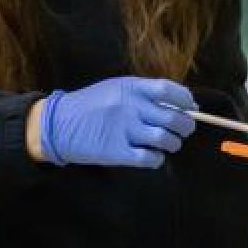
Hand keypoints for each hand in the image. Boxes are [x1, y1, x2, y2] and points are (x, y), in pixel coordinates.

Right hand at [35, 76, 197, 167]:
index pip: (170, 90)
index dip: (186, 100)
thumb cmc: (91, 105)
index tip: (190, 108)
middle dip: (186, 126)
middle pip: (173, 117)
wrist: (57, 124)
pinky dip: (157, 160)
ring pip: (165, 139)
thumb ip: (144, 94)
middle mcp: (130, 107)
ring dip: (173, 144)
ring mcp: (123, 129)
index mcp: (131, 88)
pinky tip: (153, 157)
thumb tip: (181, 103)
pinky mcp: (116, 152)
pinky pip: (149, 158)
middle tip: (183, 131)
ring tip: (168, 144)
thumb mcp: (116, 88)